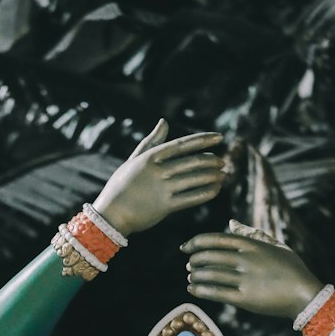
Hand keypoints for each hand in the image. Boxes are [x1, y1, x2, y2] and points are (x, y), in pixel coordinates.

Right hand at [93, 120, 224, 236]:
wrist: (111, 214)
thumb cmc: (121, 186)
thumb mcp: (134, 159)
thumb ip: (152, 141)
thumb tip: (164, 121)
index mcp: (152, 156)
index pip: (183, 144)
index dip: (203, 140)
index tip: (219, 137)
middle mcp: (159, 170)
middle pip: (192, 161)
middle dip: (211, 160)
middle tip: (223, 161)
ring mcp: (162, 188)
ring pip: (195, 179)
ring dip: (212, 176)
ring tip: (223, 175)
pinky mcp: (165, 207)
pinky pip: (191, 198)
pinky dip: (206, 193)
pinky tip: (216, 190)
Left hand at [180, 225, 321, 319]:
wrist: (305, 295)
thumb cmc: (292, 269)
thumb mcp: (275, 245)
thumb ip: (251, 234)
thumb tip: (230, 223)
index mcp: (252, 245)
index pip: (216, 239)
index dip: (196, 242)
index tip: (185, 247)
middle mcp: (246, 260)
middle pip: (210, 257)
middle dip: (195, 260)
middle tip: (189, 265)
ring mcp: (245, 279)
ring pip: (211, 275)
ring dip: (196, 276)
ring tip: (190, 277)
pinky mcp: (246, 299)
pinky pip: (217, 293)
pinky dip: (201, 290)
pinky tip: (192, 289)